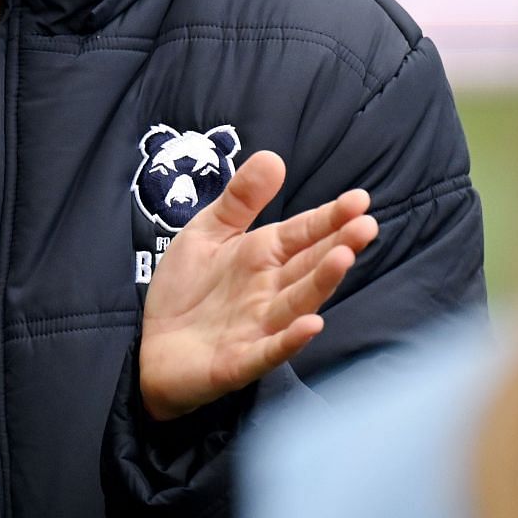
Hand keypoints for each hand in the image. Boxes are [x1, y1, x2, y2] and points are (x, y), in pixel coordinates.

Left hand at [139, 151, 375, 420]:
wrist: (150, 348)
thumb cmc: (185, 290)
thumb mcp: (207, 232)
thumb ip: (240, 200)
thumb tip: (274, 156)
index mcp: (262, 256)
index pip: (303, 233)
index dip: (330, 217)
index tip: (360, 200)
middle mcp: (269, 291)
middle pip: (309, 266)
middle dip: (338, 245)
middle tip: (367, 225)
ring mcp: (258, 327)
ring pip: (297, 303)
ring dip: (321, 283)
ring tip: (344, 258)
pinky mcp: (239, 361)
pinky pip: (269, 350)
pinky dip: (289, 340)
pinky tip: (311, 325)